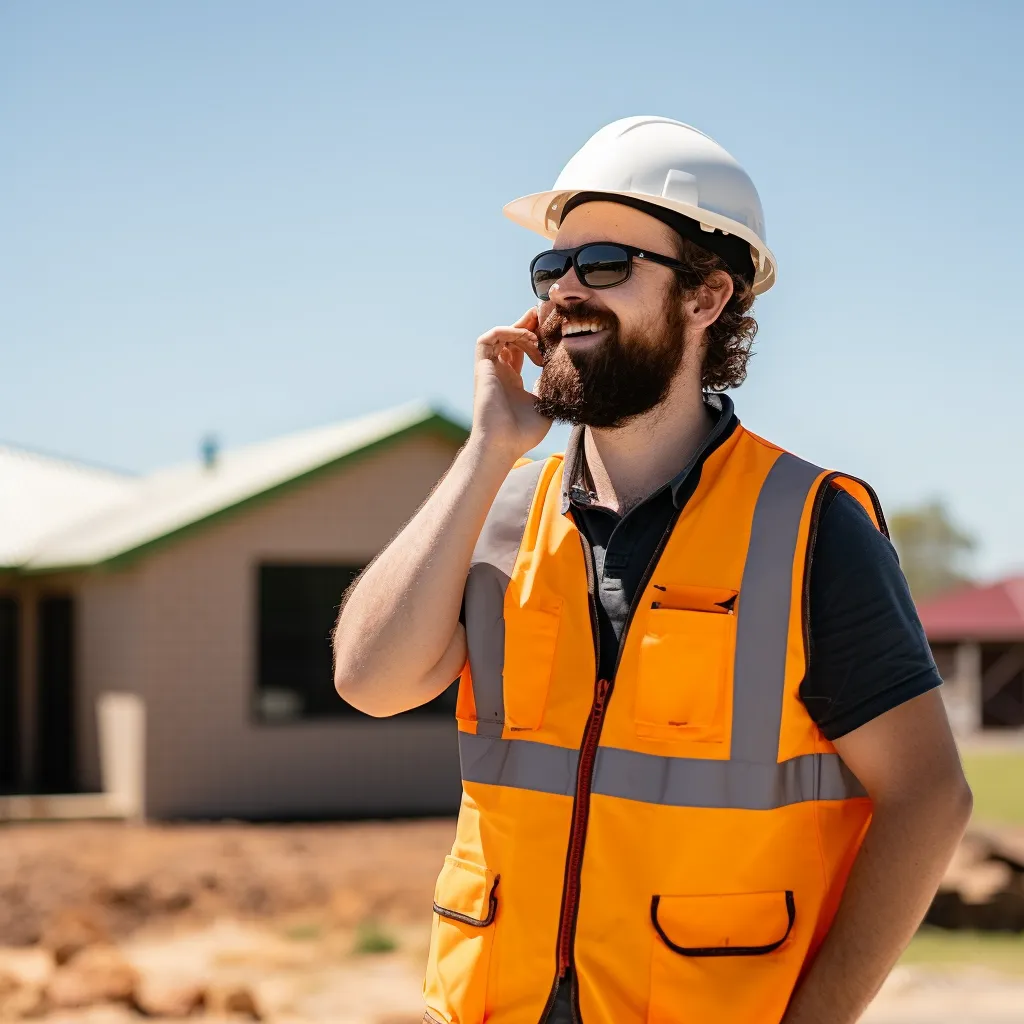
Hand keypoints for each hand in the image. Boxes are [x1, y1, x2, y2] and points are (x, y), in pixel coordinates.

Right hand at [471, 308, 550, 460]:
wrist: (503, 444)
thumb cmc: (523, 433)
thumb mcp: (546, 405)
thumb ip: (550, 387)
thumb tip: (561, 373)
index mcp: (513, 381)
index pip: (523, 349)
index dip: (537, 338)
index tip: (555, 334)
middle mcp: (500, 372)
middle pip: (511, 337)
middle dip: (529, 325)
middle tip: (548, 321)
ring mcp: (490, 369)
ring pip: (501, 334)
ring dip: (521, 329)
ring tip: (539, 338)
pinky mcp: (482, 367)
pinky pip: (491, 337)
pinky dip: (509, 331)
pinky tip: (529, 339)